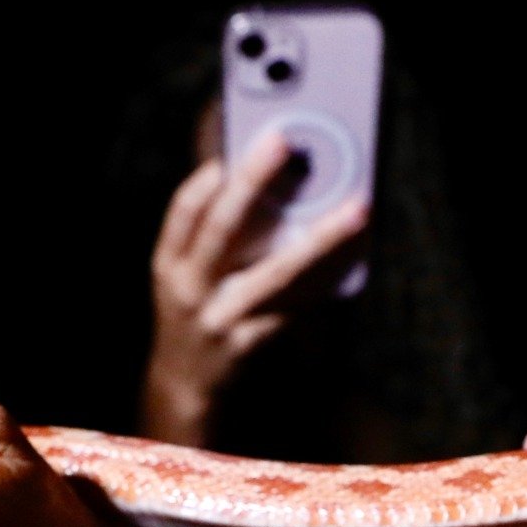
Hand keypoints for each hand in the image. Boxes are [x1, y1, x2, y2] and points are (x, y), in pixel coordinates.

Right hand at [142, 131, 369, 446]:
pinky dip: (328, 284)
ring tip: (357, 209)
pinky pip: (298, 308)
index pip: (183, 213)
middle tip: (282, 142)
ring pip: (277, 272)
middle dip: (251, 181)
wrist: (184, 384)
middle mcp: (190, 289)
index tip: (231, 150)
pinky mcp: (251, 344)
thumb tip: (262, 183)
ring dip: (321, 238)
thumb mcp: (184, 275)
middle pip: (222, 227)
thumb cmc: (194, 312)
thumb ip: (211, 237)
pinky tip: (355, 261)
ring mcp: (221, 318)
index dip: (205, 181)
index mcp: (169, 264)